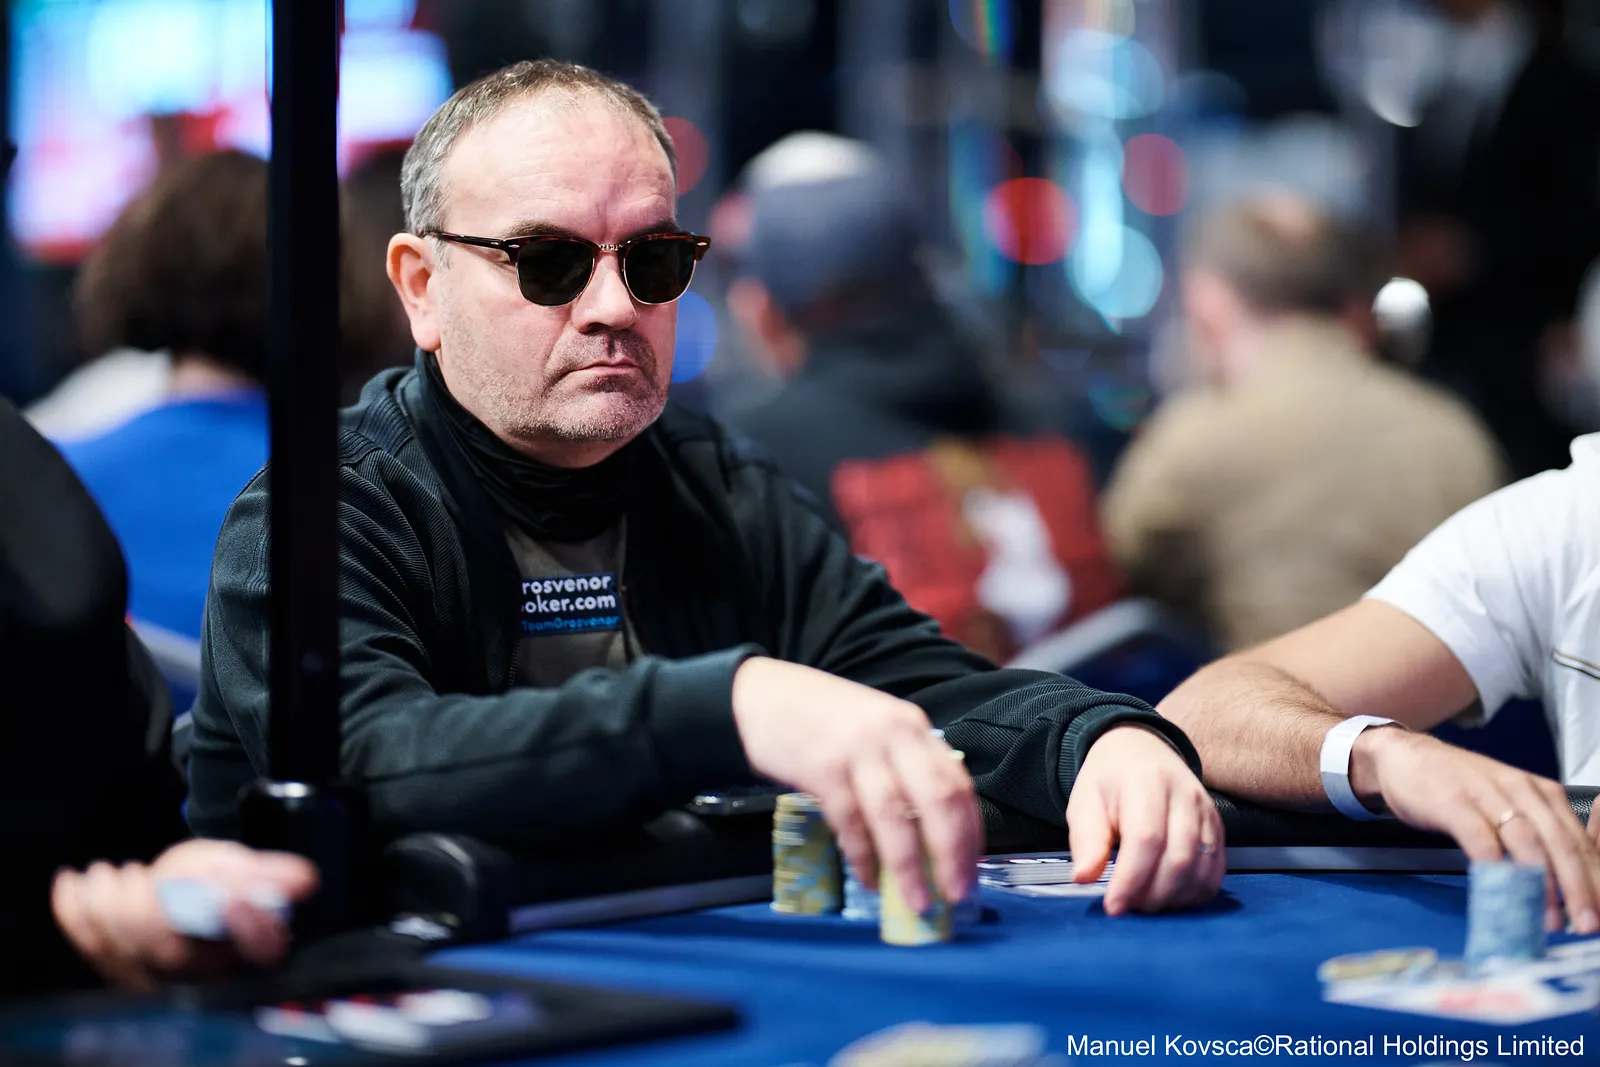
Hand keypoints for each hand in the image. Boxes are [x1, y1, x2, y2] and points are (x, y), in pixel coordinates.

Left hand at [51, 839, 318, 989]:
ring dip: (109, 904)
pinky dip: (76, 912)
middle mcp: (203, 973)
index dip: (250, 927)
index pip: (259, 949)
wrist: (178, 898)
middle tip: (140, 876)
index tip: (235, 899)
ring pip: (125, 950)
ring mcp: (156, 977)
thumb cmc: (215, 886)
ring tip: (110, 874)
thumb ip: (266, 874)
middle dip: (149, 910)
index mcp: (247, 949)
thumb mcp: (241, 869)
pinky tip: (74, 883)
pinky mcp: (118, 969)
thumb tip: (303, 879)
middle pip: (174, 952)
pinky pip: (91, 945)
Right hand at [731, 656, 979, 911]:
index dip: (970, 832)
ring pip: (896, 816)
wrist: (760, 695)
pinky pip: (850, 822)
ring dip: (909, 866)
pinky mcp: (822, 768)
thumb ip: (904, 766)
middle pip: (937, 799)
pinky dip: (863, 856)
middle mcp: (892, 734)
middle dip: (952, 853)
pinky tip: (868, 879)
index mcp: (911, 727)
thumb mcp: (874, 729)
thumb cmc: (820, 718)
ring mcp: (857, 750)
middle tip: (956, 894)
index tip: (973, 869)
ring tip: (917, 900)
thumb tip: (931, 832)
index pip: (956, 783)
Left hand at [1067, 725, 1224, 914]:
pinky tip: (1169, 897)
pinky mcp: (1218, 826)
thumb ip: (1086, 840)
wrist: (1141, 750)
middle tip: (1128, 907)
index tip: (1113, 906)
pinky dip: (1194, 893)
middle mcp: (1183, 795)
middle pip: (1178, 859)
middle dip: (1152, 895)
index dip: (1131, 880)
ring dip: (1173, 898)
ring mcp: (1205, 811)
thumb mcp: (1085, 802)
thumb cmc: (1110, 781)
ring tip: (1145, 903)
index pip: (1146, 839)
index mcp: (1145, 783)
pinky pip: (1215, 871)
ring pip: (1201, 869)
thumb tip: (1084, 877)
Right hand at [1356, 729, 1599, 933]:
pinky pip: (1480, 837)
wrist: (1404, 755)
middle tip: (1586, 923)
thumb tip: (1562, 884)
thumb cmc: (1457, 785)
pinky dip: (1495, 867)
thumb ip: (1534, 836)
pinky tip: (1503, 890)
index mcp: (1541, 793)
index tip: (1597, 913)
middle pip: (1560, 842)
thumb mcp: (1506, 803)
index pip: (1578, 841)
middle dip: (1578, 886)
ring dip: (1543, 883)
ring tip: (1551, 918)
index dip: (1593, 879)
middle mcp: (1521, 790)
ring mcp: (1486, 794)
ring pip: (1527, 841)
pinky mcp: (1453, 801)